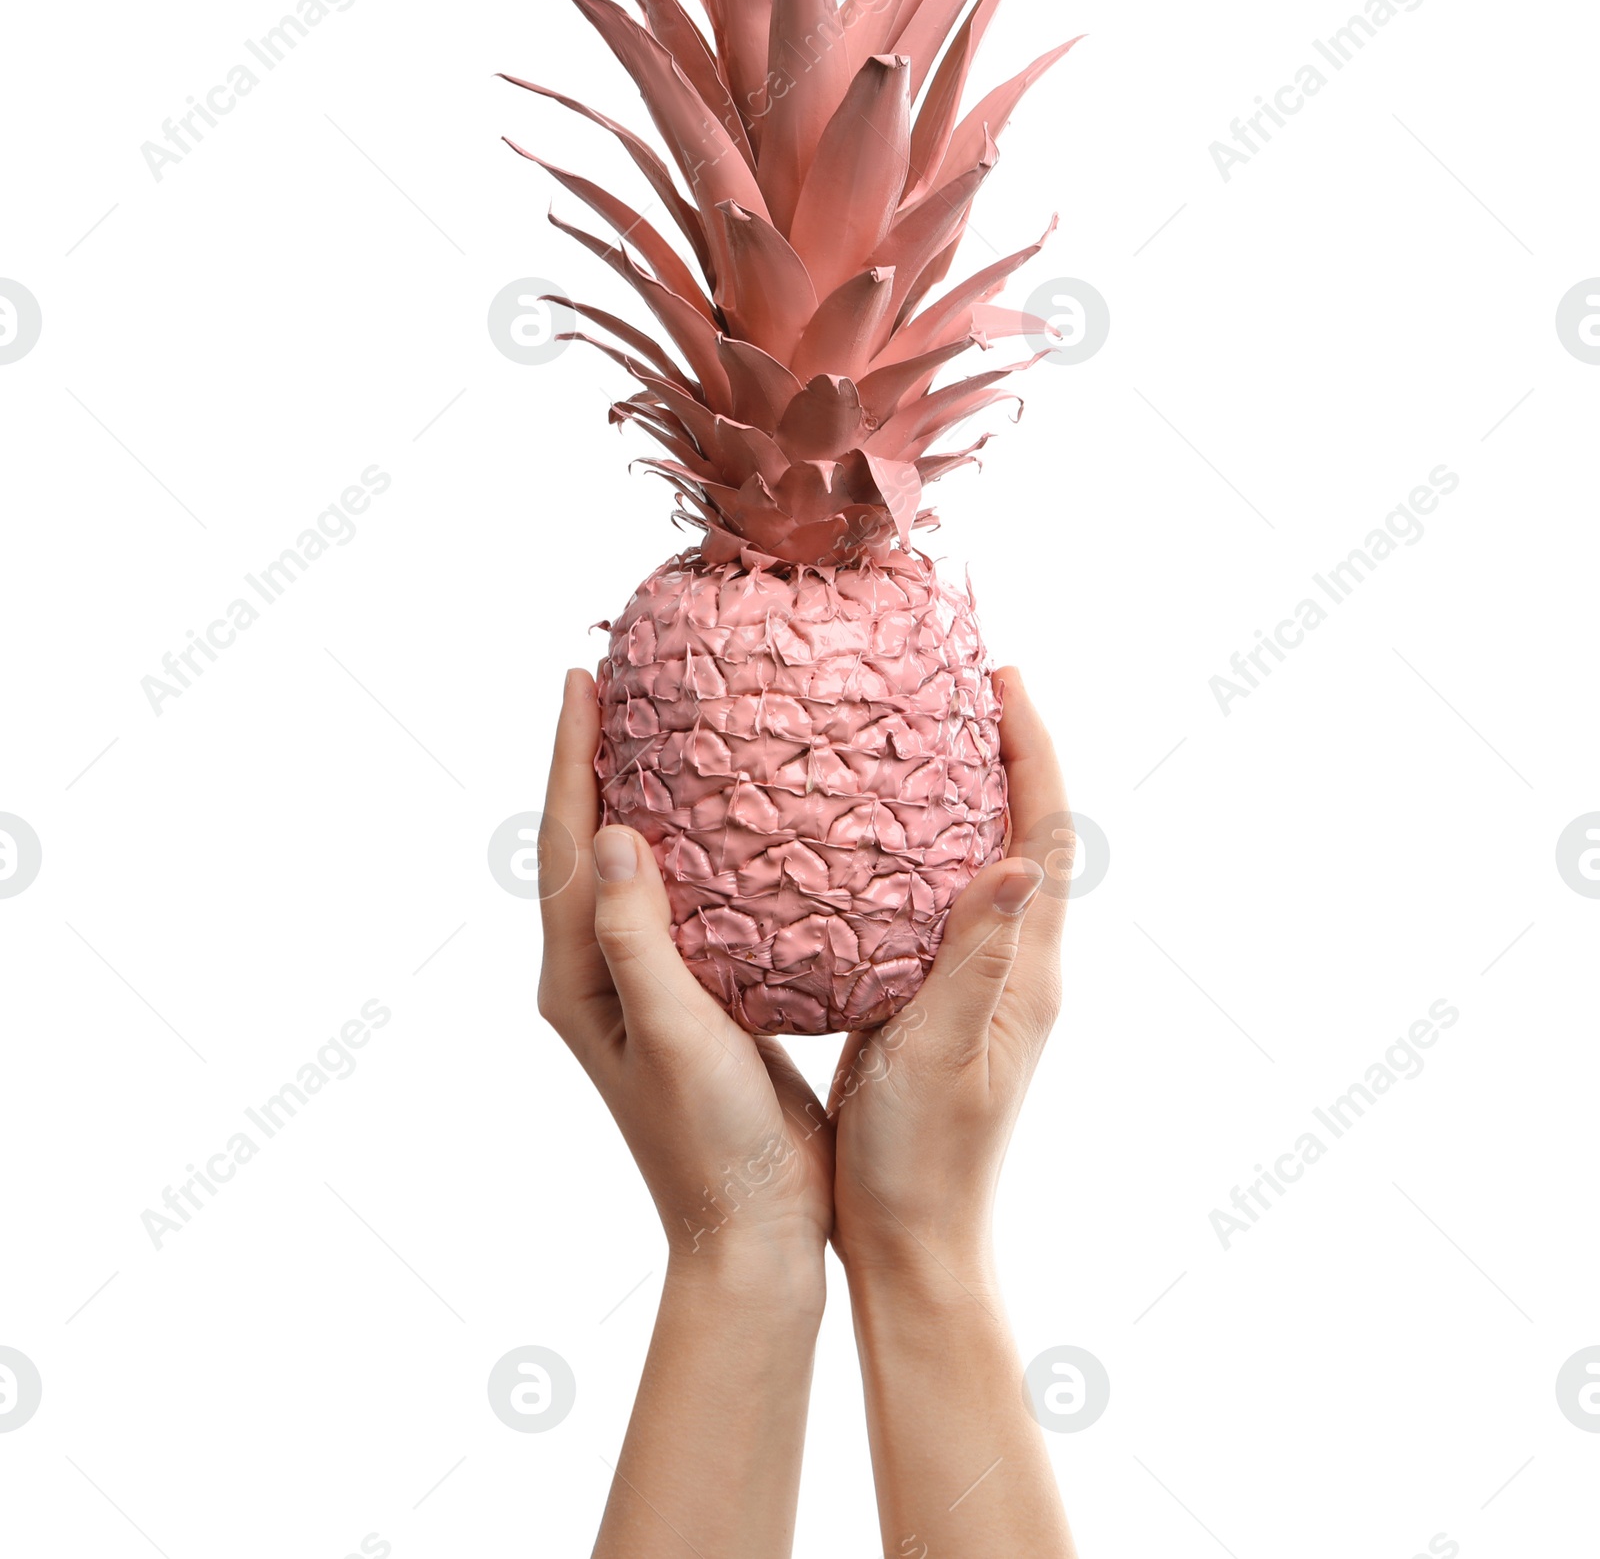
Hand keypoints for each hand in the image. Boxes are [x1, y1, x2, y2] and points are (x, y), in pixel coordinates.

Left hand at [537, 668, 834, 1287]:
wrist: (753, 1236)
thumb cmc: (712, 1147)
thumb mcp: (675, 1037)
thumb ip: (640, 940)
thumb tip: (615, 832)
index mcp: (576, 979)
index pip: (566, 844)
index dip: (571, 757)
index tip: (579, 679)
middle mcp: (595, 974)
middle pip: (584, 843)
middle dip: (593, 758)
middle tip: (613, 680)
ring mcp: (640, 987)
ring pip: (629, 867)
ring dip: (636, 793)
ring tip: (663, 726)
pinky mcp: (690, 997)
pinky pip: (678, 899)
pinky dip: (689, 845)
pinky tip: (728, 819)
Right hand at [829, 665, 1069, 1281]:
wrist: (912, 1245)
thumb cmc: (923, 1160)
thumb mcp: (944, 1052)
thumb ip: (976, 959)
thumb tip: (1014, 862)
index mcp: (1026, 970)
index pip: (1043, 833)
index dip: (1030, 748)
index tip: (1002, 674)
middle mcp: (1017, 966)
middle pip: (1024, 830)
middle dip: (1004, 749)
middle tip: (958, 680)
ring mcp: (983, 984)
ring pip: (982, 860)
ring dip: (966, 791)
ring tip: (917, 730)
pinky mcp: (941, 1001)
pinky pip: (941, 898)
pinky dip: (921, 846)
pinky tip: (867, 835)